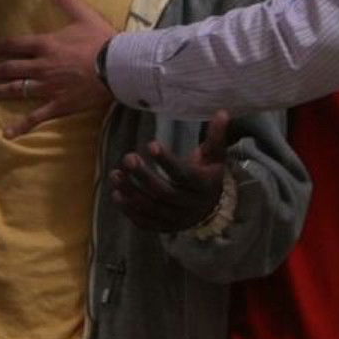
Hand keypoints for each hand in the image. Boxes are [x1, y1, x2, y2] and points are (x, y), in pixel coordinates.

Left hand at [0, 0, 115, 135]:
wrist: (119, 66)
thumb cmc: (102, 40)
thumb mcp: (84, 15)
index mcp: (46, 45)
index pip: (15, 45)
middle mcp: (41, 66)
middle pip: (10, 68)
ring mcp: (48, 88)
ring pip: (17, 90)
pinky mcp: (58, 105)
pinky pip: (36, 117)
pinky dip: (21, 126)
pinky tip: (6, 134)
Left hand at [113, 111, 230, 231]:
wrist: (212, 208)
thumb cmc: (208, 175)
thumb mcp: (215, 156)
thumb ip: (216, 136)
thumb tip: (223, 111)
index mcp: (203, 185)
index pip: (183, 174)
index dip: (166, 160)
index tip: (150, 144)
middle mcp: (190, 205)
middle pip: (164, 192)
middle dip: (143, 176)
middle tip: (127, 158)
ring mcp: (177, 219)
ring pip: (151, 207)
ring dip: (131, 191)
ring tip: (115, 174)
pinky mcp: (165, 227)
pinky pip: (146, 222)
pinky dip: (129, 211)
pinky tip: (117, 194)